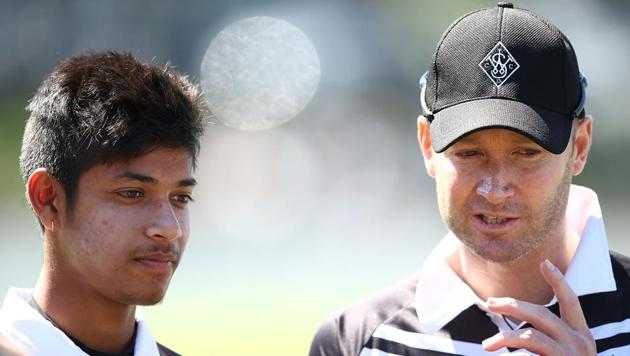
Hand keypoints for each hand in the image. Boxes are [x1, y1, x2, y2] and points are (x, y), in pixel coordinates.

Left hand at [481, 259, 595, 355]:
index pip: (571, 301)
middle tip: (489, 303)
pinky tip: (500, 355)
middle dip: (512, 306)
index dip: (558, 281)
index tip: (545, 262)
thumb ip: (544, 337)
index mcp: (582, 335)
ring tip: (487, 345)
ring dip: (505, 337)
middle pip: (542, 314)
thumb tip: (509, 321)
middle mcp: (580, 344)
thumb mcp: (560, 353)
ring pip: (531, 337)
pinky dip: (511, 353)